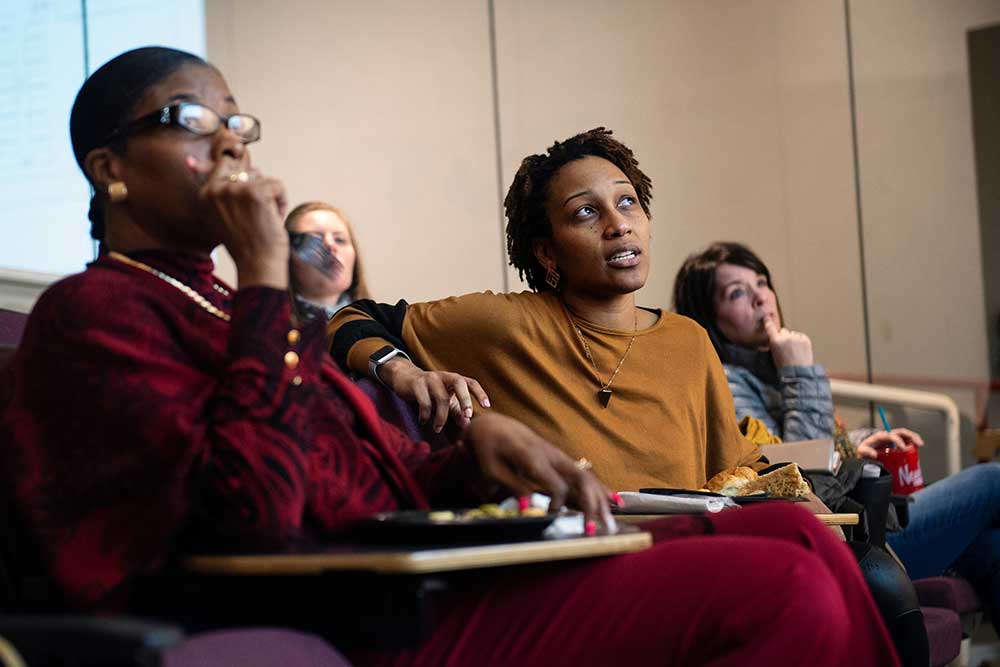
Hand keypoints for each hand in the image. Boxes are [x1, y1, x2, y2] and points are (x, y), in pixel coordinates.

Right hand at [188, 155, 288, 288]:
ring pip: (264, 178)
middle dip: (258, 190)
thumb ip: (215, 189)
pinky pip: (277, 185)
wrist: (258, 264)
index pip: (224, 164)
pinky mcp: (256, 192)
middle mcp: (216, 189)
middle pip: (247, 171)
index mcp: (204, 194)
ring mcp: (236, 190)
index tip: (248, 202)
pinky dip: (282, 201)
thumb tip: (192, 161)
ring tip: (264, 219)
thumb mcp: (221, 215)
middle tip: (256, 216)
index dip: (243, 180)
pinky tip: (274, 219)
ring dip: (270, 198)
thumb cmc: (245, 242)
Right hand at [379, 357, 489, 431]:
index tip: (487, 406)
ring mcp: (430, 379)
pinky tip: (423, 421)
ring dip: (441, 417)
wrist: (405, 378)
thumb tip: (468, 425)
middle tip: (468, 416)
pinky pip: (424, 402)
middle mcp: (444, 376)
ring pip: (441, 398)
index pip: (471, 382)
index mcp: (454, 379)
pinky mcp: (417, 384)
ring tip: (437, 429)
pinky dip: (425, 415)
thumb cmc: (429, 391)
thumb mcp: (445, 399)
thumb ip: (457, 410)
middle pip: (459, 383)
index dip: (480, 393)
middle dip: (466, 400)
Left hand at [462, 413, 615, 532]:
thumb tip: (527, 507)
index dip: (557, 503)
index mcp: (534, 457)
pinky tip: (616, 502)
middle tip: (594, 531)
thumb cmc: (490, 449)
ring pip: (588, 478)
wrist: (495, 426)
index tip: (550, 516)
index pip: (556, 483)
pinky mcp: (562, 461)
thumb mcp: (492, 468)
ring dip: (600, 502)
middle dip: (591, 505)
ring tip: (609, 526)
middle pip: (581, 479)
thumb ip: (511, 485)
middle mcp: (552, 456)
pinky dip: (601, 490)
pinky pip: (585, 475)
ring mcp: (560, 457)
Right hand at [764, 318, 813, 367]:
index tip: (767, 317)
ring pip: (793, 334)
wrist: (798, 373)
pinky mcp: (805, 339)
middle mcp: (786, 337)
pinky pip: (801, 336)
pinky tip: (800, 350)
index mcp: (775, 341)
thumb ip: (775, 343)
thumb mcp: (774, 354)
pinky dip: (800, 341)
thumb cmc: (784, 366)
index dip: (768, 322)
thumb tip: (778, 336)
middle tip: (786, 347)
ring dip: (793, 339)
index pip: (770, 328)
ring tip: (795, 351)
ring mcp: (796, 338)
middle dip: (784, 336)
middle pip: (783, 330)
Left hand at [856, 428, 924, 458]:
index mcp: (880, 436)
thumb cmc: (863, 451)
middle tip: (919, 444)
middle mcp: (888, 436)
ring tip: (920, 445)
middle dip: (912, 436)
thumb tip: (874, 454)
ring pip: (906, 436)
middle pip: (902, 432)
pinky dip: (913, 445)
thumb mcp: (861, 451)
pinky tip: (917, 450)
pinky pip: (907, 442)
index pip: (891, 435)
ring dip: (914, 439)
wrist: (865, 453)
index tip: (903, 449)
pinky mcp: (897, 444)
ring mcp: (893, 440)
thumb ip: (865, 452)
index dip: (898, 441)